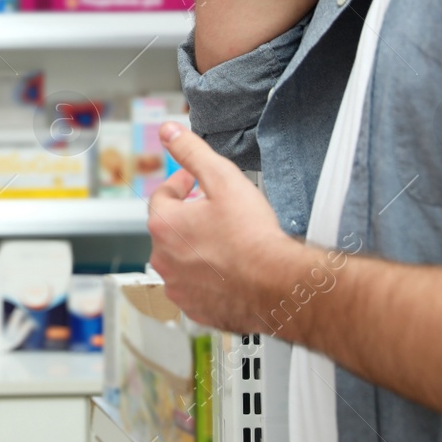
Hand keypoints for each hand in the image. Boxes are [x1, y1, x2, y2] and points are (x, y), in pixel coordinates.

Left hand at [146, 122, 314, 335]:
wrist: (279, 286)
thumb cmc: (254, 237)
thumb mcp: (223, 179)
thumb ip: (192, 152)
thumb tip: (169, 131)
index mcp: (164, 225)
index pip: (162, 196)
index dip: (180, 184)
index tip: (193, 182)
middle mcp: (163, 259)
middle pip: (170, 229)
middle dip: (188, 217)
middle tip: (213, 211)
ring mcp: (178, 287)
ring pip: (181, 261)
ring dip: (196, 249)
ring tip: (223, 242)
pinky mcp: (195, 309)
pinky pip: (195, 288)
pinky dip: (206, 278)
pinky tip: (228, 270)